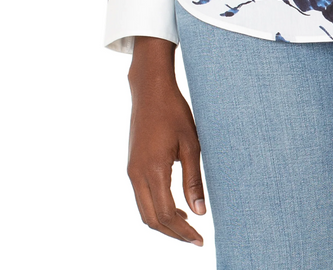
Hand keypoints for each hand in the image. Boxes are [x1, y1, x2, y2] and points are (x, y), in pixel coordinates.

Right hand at [126, 37, 206, 245]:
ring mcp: (132, 171)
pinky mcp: (132, 166)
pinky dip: (156, 209)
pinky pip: (142, 198)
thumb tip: (201, 211)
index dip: (182, 232)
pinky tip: (175, 206)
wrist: (150, 91)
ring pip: (145, 211)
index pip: (165, 214)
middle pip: (151, 219)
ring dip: (164, 223)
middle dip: (173, 233)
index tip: (200, 240)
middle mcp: (137, 174)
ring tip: (188, 225)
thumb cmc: (175, 112)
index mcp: (153, 170)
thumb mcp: (192, 144)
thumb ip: (194, 179)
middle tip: (195, 238)